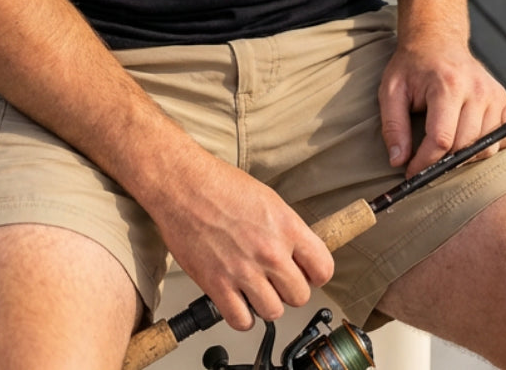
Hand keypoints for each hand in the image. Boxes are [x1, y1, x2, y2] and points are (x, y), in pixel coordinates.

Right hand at [146, 149, 333, 332]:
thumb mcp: (267, 199)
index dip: (314, 274)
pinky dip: (241, 315)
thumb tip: (298, 254)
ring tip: (253, 287)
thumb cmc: (219, 185)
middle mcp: (269, 251)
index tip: (305, 273)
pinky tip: (236, 299)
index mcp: (286, 226)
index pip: (323, 269)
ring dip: (265, 303)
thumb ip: (286, 229)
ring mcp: (244, 270)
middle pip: (299, 296)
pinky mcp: (217, 285)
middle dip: (288, 289)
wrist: (182, 184)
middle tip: (274, 279)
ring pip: (273, 312)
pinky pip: (242, 321)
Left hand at [378, 33, 505, 178]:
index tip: (412, 173)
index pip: (442, 139)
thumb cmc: (412, 66)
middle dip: (443, 161)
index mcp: (448, 86)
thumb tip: (398, 161)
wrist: (437, 40)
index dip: (425, 163)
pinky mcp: (504, 100)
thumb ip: (393, 126)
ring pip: (487, 147)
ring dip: (465, 156)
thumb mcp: (391, 90)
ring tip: (445, 147)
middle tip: (426, 162)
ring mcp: (495, 95)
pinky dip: (489, 145)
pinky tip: (470, 138)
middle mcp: (477, 90)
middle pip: (466, 147)